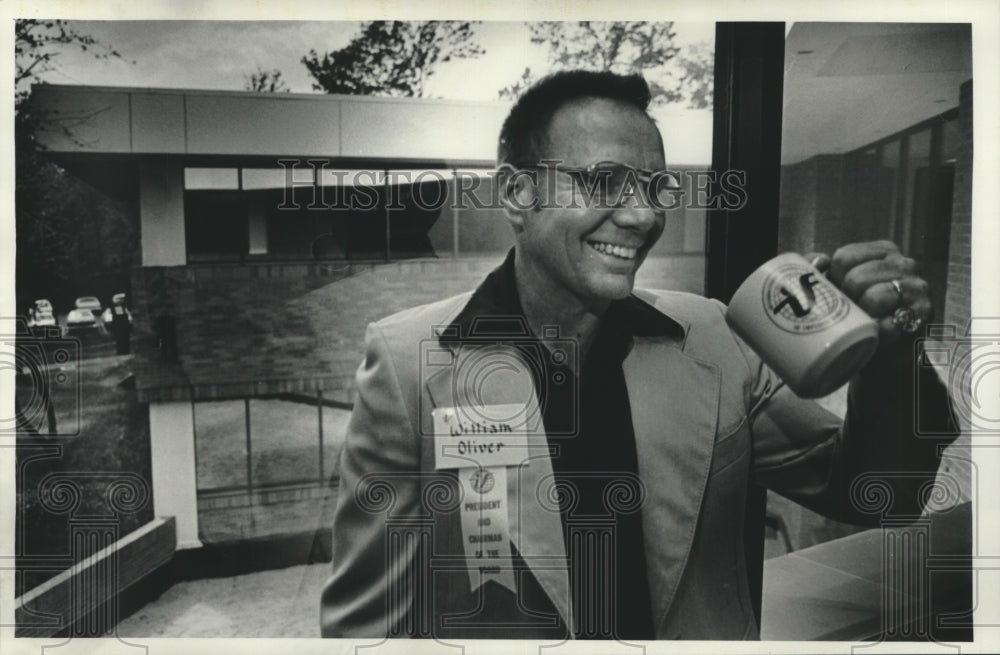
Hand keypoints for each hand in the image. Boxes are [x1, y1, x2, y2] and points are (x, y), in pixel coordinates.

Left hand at [808, 240, 931, 342]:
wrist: (881, 352)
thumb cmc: (856, 315)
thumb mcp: (837, 289)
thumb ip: (819, 270)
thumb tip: (819, 260)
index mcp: (882, 252)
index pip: (844, 258)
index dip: (833, 279)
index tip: (839, 293)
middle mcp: (904, 264)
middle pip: (856, 277)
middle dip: (847, 300)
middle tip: (852, 312)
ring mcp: (917, 288)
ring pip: (876, 296)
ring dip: (864, 316)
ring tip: (865, 322)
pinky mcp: (923, 314)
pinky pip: (892, 323)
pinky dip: (879, 333)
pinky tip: (878, 335)